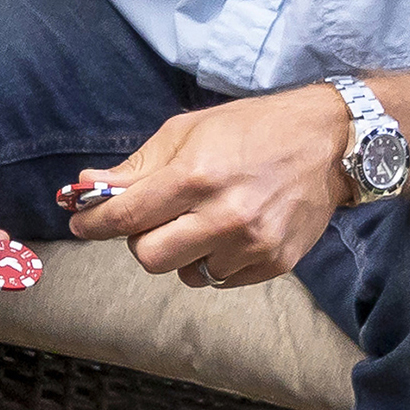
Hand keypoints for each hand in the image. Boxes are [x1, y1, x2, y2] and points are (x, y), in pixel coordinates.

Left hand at [61, 87, 347, 289]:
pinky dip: (212, 261)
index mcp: (196, 177)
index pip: (125, 217)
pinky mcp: (274, 263)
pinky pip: (219, 279)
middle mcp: (224, 216)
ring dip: (181, 252)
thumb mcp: (186, 132)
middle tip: (155, 218)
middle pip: (148, 257)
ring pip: (184, 274)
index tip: (81, 223)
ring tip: (201, 220)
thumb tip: (84, 188)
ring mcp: (252, 244)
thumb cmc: (250, 129)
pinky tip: (228, 232)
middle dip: (141, 239)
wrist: (328, 142)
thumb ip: (136, 167)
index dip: (94, 223)